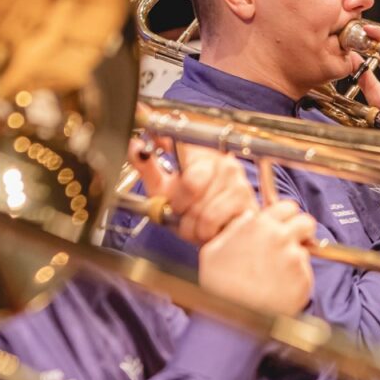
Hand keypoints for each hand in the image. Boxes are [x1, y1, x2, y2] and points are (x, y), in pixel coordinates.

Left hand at [126, 139, 258, 245]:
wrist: (218, 234)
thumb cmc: (192, 209)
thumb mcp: (163, 188)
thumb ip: (147, 166)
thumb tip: (134, 145)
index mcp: (202, 153)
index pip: (182, 144)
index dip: (168, 154)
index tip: (168, 170)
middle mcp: (223, 162)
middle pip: (191, 183)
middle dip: (180, 205)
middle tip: (182, 209)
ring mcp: (237, 181)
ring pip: (201, 207)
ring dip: (191, 224)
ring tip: (196, 222)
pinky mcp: (246, 202)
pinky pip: (212, 220)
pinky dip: (203, 231)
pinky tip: (210, 228)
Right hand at [199, 201, 315, 315]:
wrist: (232, 321)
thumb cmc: (219, 287)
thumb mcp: (214, 250)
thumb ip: (235, 228)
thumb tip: (249, 218)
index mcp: (259, 226)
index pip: (287, 206)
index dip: (286, 216)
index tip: (282, 225)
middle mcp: (281, 238)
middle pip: (306, 222)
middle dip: (300, 230)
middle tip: (290, 243)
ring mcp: (295, 259)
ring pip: (304, 250)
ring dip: (295, 258)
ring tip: (276, 275)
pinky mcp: (304, 280)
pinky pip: (305, 273)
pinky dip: (296, 279)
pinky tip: (279, 289)